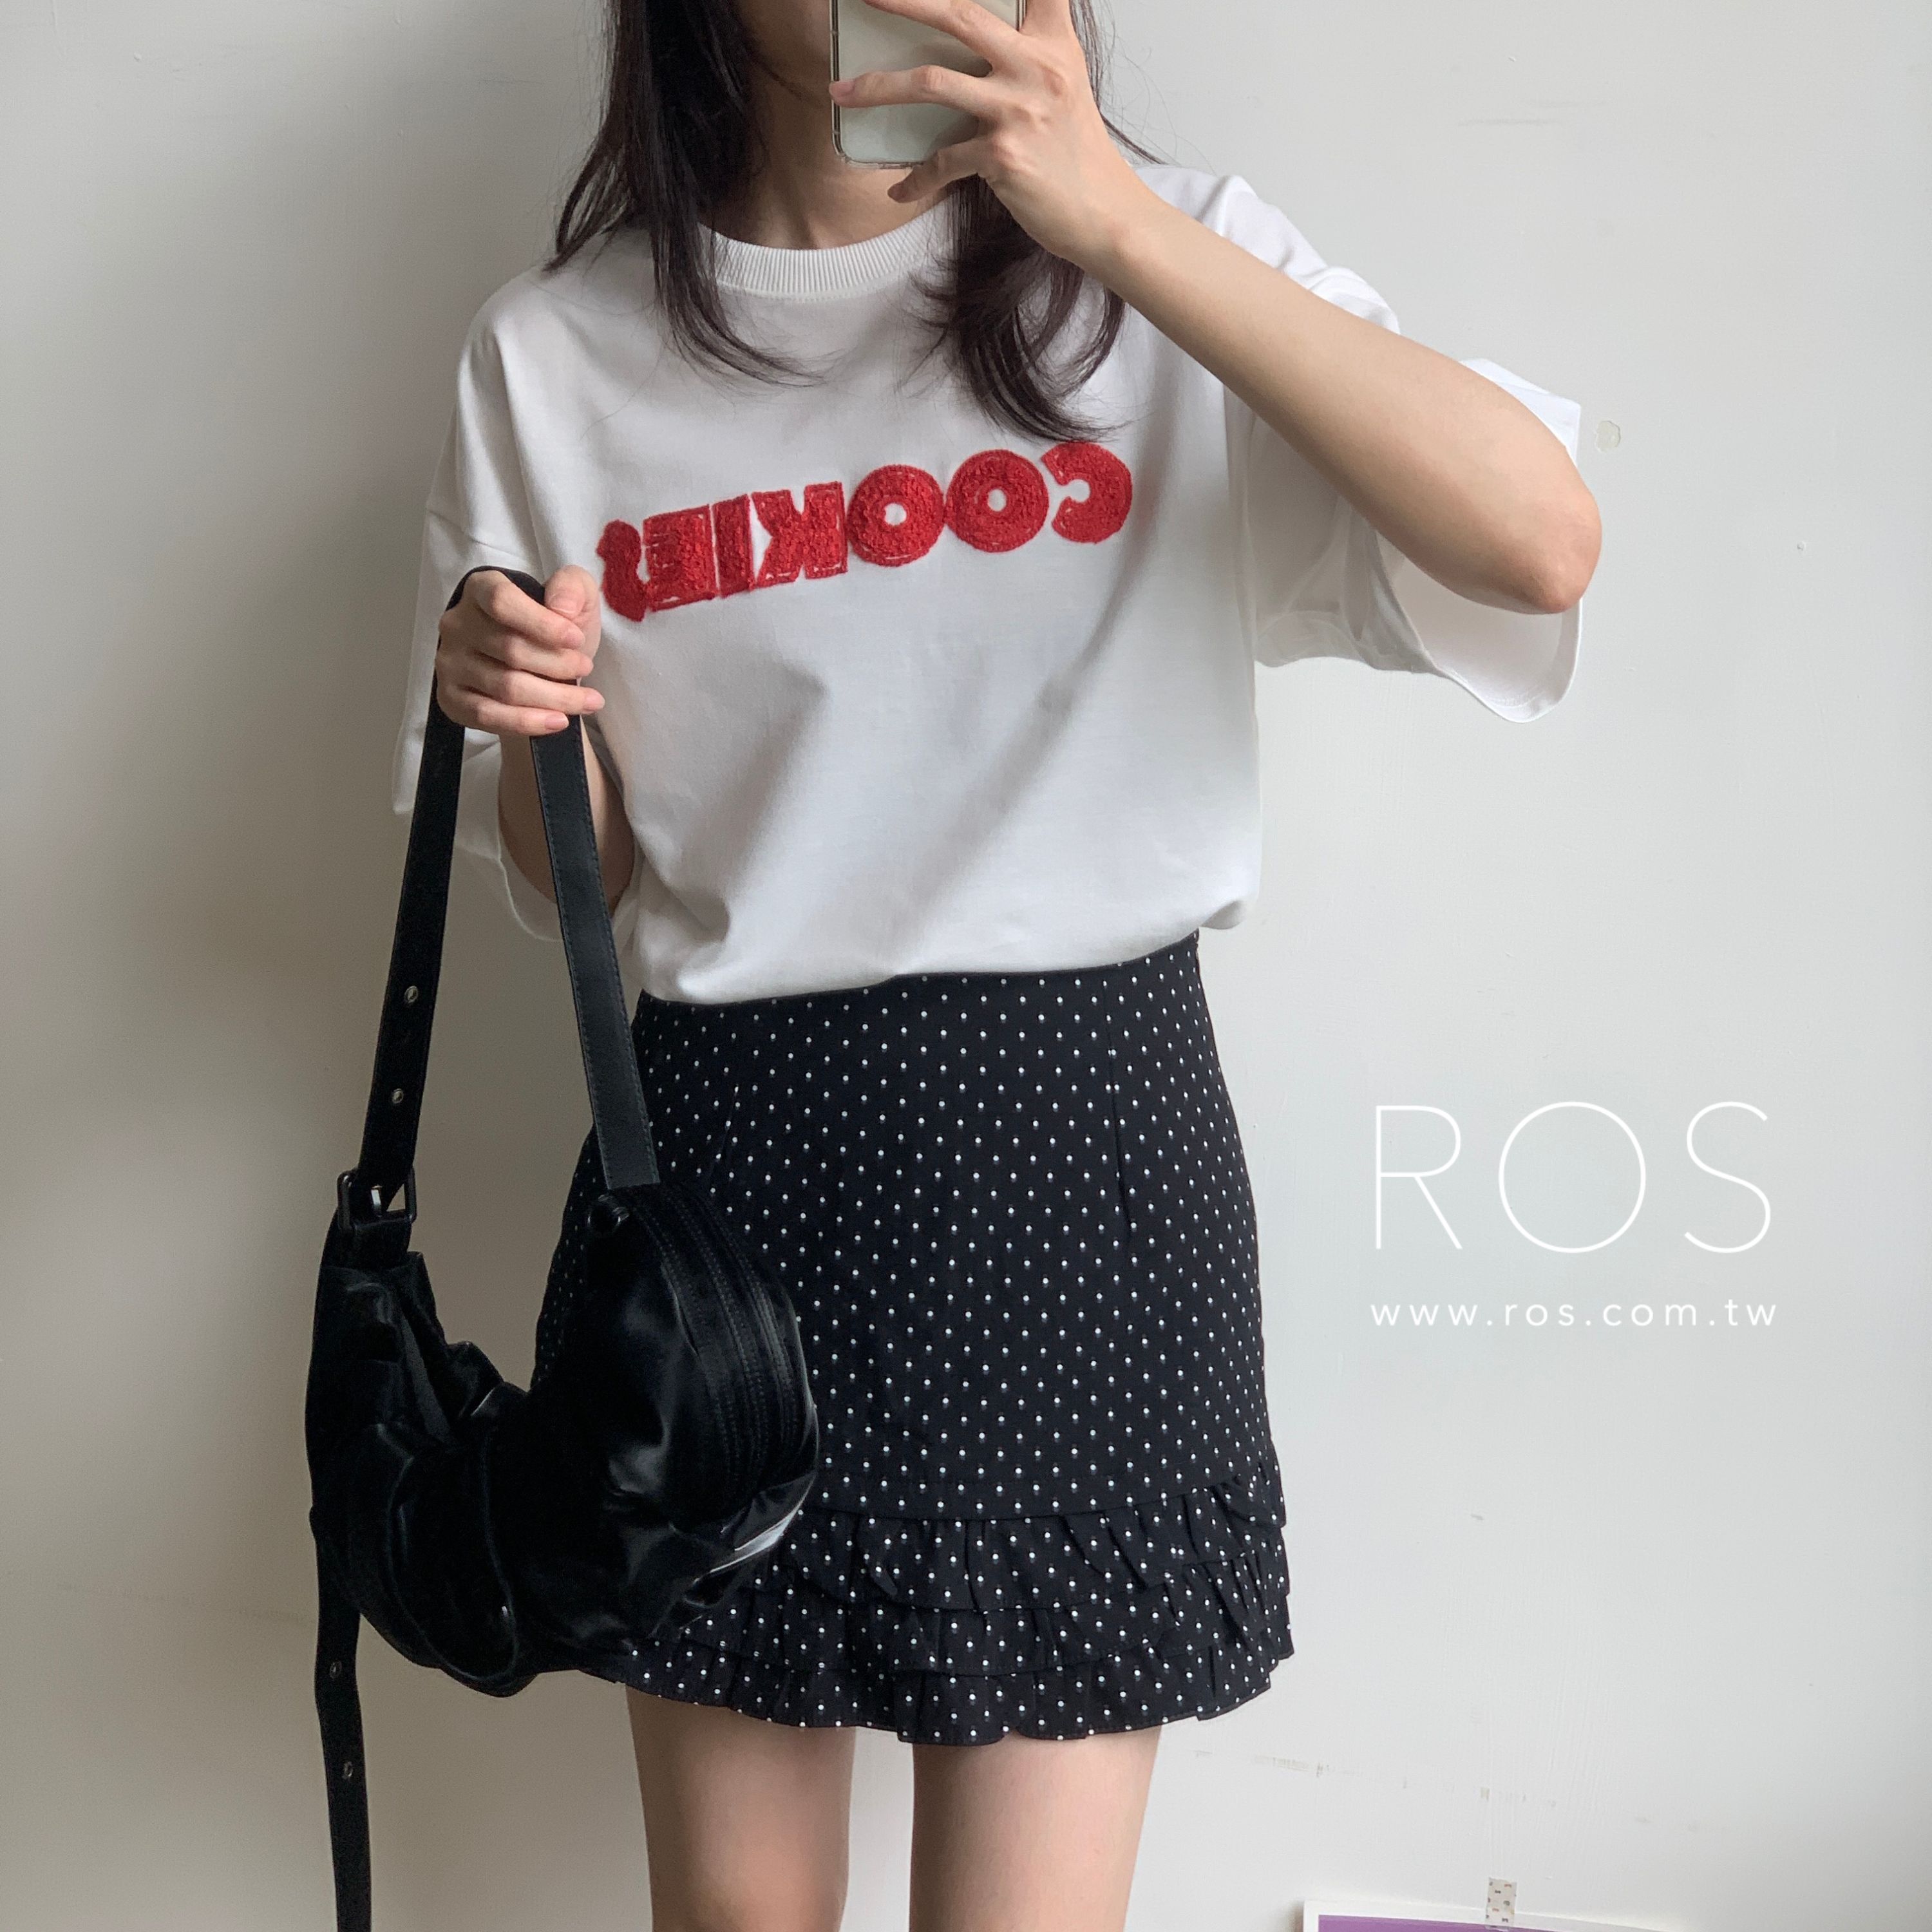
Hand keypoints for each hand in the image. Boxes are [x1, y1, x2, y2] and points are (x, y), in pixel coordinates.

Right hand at [435, 566, 603, 737]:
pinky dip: (528, 721)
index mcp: (481, 589)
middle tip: (586, 669)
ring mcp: (450, 663)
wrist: (540, 671)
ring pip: (505, 687)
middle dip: (558, 664)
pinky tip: (559, 721)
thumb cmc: (554, 631)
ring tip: (589, 701)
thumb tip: (561, 608)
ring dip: (555, 697)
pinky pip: (489, 715)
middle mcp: (457, 624)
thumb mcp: (574, 597)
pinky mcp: (451, 698)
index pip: (502, 601)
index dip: (541, 623)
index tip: (576, 639)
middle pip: (510, 649)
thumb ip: (572, 587)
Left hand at [826, 0, 1155, 273]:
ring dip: (878, 87)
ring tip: (843, 93)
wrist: (1105, 215)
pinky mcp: (1002, 155)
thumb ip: (1028, 54)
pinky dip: (915, 180)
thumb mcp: (1064, 86)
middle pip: (959, 14)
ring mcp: (1017, 110)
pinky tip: (900, 191)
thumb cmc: (1078, 155)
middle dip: (904, 1)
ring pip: (931, 82)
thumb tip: (972, 46)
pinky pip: (942, 161)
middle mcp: (1035, 67)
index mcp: (1053, 43)